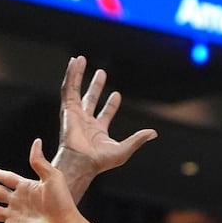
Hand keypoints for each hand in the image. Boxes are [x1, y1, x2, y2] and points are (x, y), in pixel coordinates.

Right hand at [56, 56, 156, 175]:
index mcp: (97, 131)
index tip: (116, 94)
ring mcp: (75, 114)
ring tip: (80, 60)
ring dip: (78, 75)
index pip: (105, 114)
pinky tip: (73, 63)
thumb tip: (154, 133)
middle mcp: (85, 121)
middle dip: (96, 86)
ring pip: (76, 90)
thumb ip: (138, 139)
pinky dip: (70, 75)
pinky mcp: (67, 109)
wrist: (82, 162)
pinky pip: (68, 88)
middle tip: (101, 73)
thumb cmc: (100, 161)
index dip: (111, 105)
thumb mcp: (124, 149)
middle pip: (91, 99)